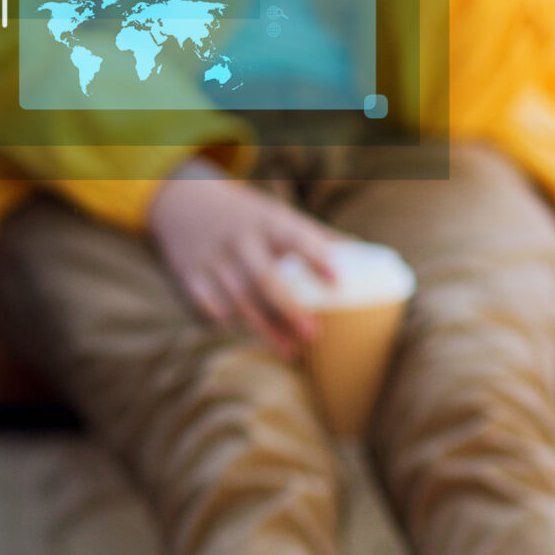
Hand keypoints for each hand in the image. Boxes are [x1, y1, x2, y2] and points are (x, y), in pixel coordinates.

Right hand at [145, 159, 339, 358]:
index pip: (295, 238)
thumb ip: (317, 236)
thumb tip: (370, 256)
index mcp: (267, 222)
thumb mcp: (278, 215)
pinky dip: (227, 325)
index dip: (316, 258)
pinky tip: (246, 337)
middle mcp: (238, 240)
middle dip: (288, 308)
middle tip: (313, 334)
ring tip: (290, 351)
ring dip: (264, 328)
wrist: (184, 203)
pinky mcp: (189, 276)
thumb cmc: (248, 217)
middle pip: (263, 279)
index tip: (337, 282)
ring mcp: (211, 259)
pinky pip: (208, 307)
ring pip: (237, 300)